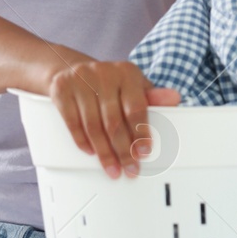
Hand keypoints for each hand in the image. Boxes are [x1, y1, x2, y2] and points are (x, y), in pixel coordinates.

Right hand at [46, 59, 180, 178]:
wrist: (71, 68)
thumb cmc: (109, 83)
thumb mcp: (133, 86)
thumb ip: (152, 97)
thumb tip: (174, 98)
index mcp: (127, 72)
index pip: (136, 107)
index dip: (140, 133)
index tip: (143, 152)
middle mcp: (104, 73)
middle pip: (114, 121)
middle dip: (122, 150)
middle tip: (129, 168)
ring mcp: (81, 79)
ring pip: (93, 125)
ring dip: (103, 152)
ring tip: (112, 168)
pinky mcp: (62, 88)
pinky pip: (72, 121)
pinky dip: (82, 140)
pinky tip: (91, 152)